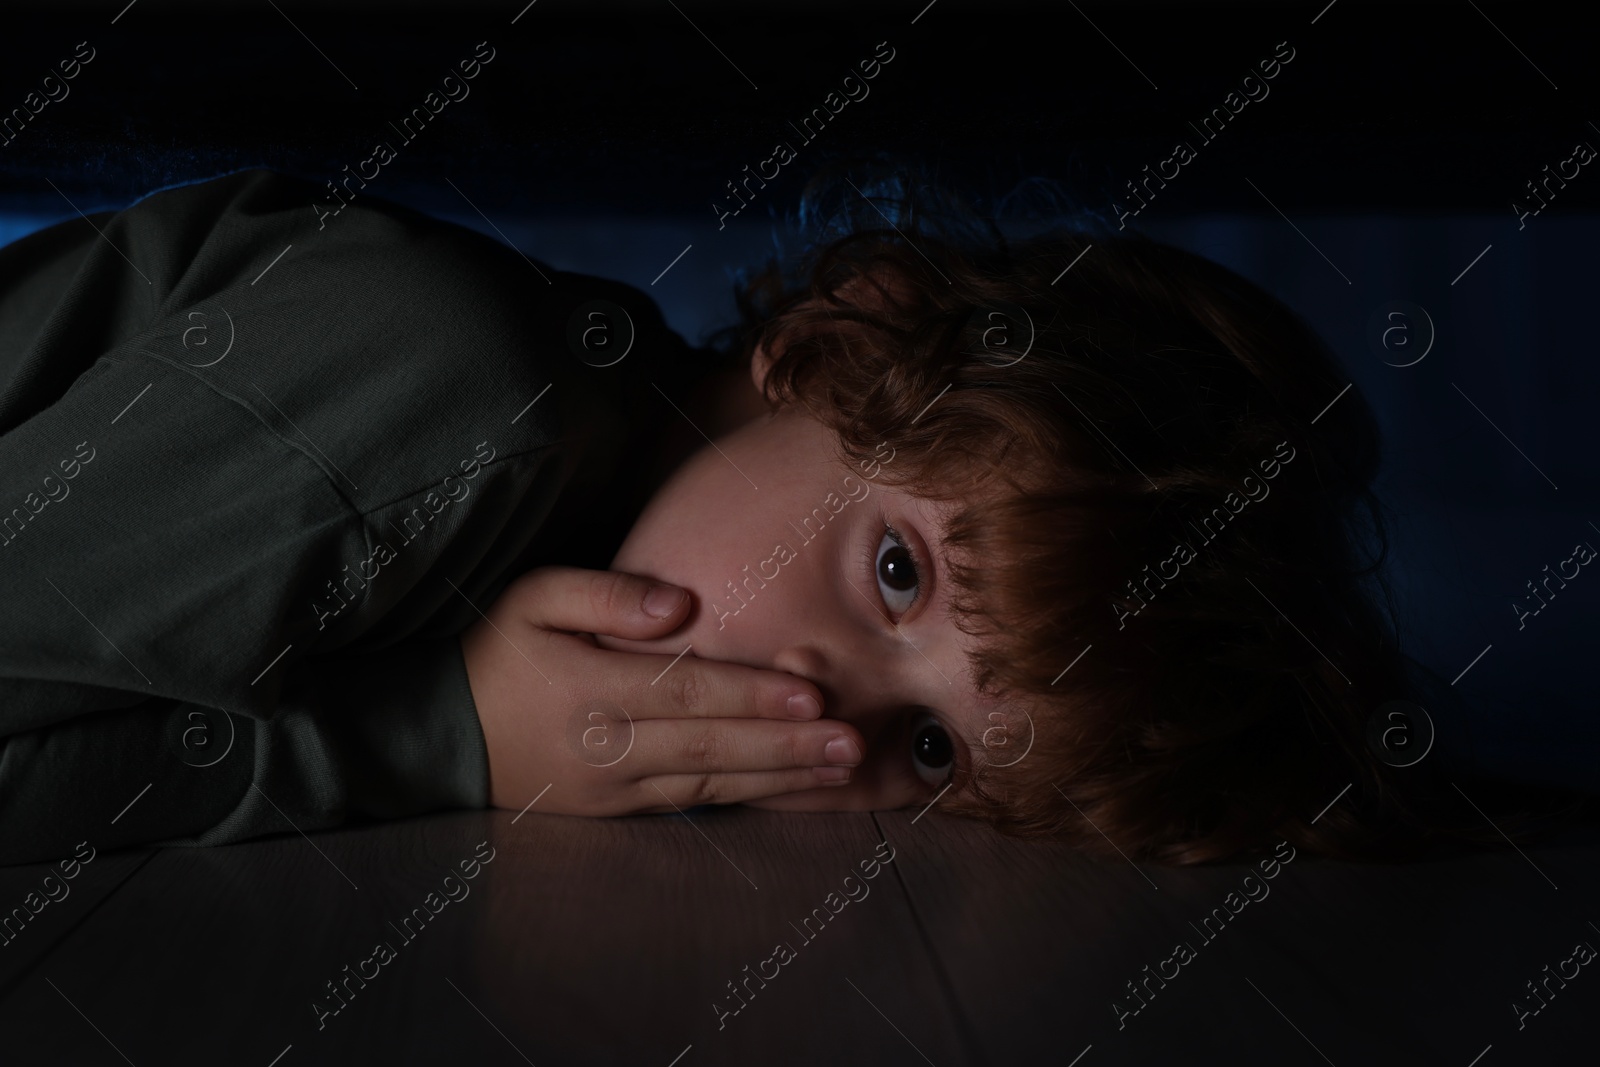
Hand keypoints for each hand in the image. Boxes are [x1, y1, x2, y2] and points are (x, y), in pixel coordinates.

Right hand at [459, 566, 865, 814]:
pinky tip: (791, 788)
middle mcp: (609, 746)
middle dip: (787, 745)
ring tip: (840, 768)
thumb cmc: (497, 655)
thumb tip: (677, 604)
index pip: (686, 691)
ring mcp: (615, 787)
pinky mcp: (618, 811)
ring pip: (711, 784)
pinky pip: (693, 806)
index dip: (751, 694)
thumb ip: (603, 595)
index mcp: (592, 690)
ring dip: (781, 777)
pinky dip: (747, 797)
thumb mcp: (532, 601)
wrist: (441, 738)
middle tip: (852, 743)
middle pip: (712, 747)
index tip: (811, 692)